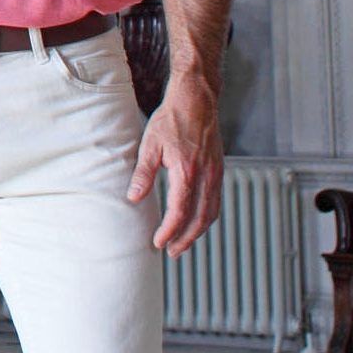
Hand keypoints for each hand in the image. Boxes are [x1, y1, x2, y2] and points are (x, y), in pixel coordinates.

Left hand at [130, 80, 222, 257]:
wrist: (197, 100)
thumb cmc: (172, 119)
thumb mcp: (150, 144)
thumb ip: (143, 173)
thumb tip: (134, 198)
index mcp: (188, 171)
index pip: (180, 211)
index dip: (170, 231)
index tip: (158, 243)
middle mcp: (207, 176)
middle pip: (200, 218)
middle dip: (186, 239)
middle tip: (172, 252)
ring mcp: (216, 173)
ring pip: (212, 212)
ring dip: (198, 231)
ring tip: (184, 243)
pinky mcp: (218, 169)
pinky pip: (216, 200)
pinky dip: (206, 216)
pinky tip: (195, 220)